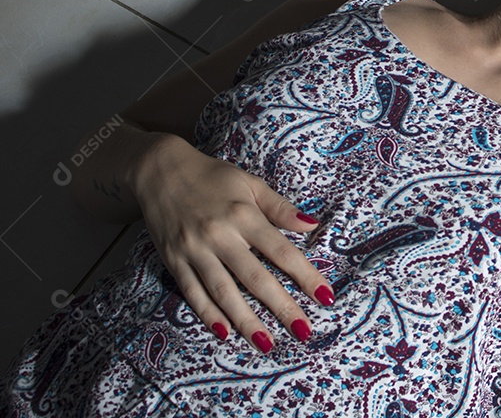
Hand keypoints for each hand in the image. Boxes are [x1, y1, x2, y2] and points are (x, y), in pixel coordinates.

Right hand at [134, 136, 333, 352]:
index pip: (282, 252)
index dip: (306, 275)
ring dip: (247, 321)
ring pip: (223, 292)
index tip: (326, 296)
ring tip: (267, 343)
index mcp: (243, 215)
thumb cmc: (212, 177)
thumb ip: (280, 208)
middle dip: (282, 307)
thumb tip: (312, 225)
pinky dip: (207, 314)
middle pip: (255, 278)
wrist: (160, 171)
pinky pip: (192, 293)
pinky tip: (224, 332)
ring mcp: (193, 250)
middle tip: (304, 331)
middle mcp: (219, 235)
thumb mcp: (250, 183)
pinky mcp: (173, 261)